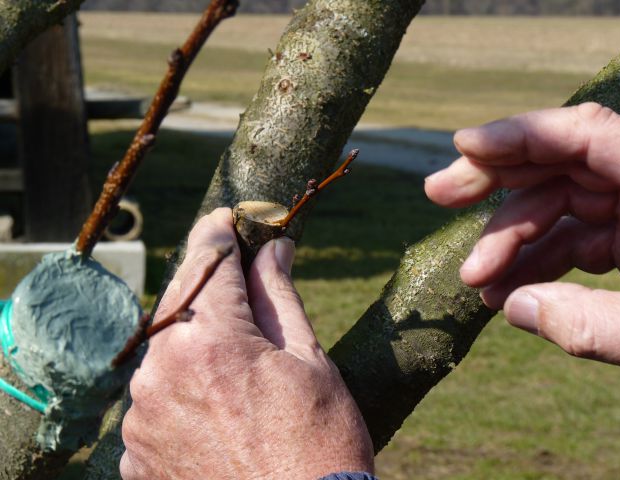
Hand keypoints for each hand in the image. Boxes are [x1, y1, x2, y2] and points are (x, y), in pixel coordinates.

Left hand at [120, 208, 373, 478]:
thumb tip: (274, 249)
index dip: (220, 232)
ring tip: (236, 366)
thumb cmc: (319, 446)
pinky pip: (155, 399)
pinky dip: (182, 389)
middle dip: (209, 289)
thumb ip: (279, 296)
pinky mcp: (135, 455)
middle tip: (240, 285)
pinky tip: (216, 407)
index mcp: (209, 342)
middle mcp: (159, 373)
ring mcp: (141, 418)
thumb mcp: (310, 362)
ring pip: (165, 352)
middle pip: (179, 303)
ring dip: (195, 344)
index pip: (208, 261)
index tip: (228, 219)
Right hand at [425, 103, 619, 369]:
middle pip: (567, 163)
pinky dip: (540, 264)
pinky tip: (507, 291)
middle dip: (499, 182)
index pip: (593, 136)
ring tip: (474, 281)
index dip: (523, 134)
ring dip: (514, 240)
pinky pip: (580, 242)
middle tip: (438, 196)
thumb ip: (604, 328)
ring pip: (565, 207)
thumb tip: (516, 308)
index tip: (464, 145)